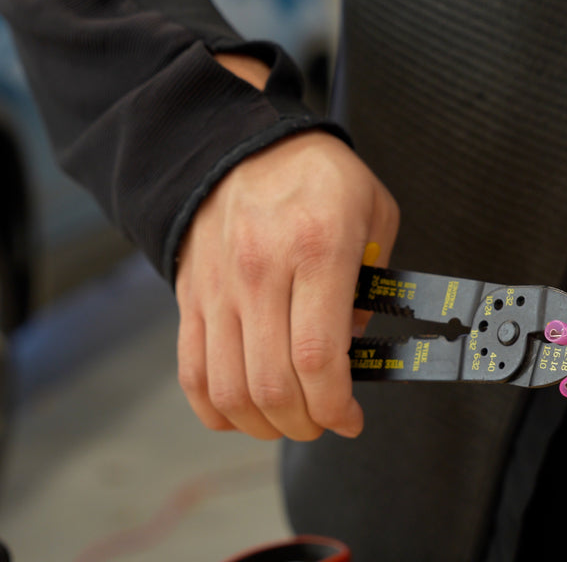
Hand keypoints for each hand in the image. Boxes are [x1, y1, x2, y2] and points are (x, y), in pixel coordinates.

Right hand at [175, 130, 398, 440]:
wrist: (242, 143)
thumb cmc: (319, 178)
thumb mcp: (375, 213)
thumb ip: (376, 283)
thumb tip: (354, 346)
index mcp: (316, 247)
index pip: (316, 355)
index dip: (335, 405)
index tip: (350, 420)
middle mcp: (260, 271)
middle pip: (272, 383)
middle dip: (304, 423)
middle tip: (324, 422)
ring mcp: (218, 288)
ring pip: (229, 389)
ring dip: (263, 424)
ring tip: (289, 420)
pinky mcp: (190, 298)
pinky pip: (192, 373)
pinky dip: (216, 410)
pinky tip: (245, 413)